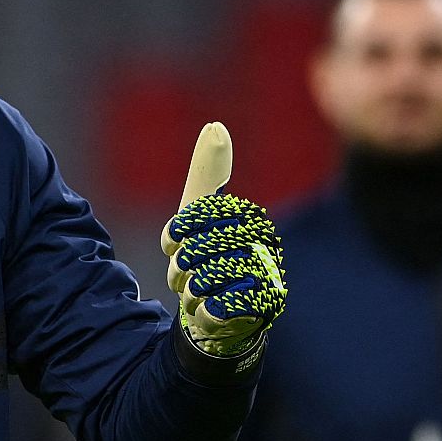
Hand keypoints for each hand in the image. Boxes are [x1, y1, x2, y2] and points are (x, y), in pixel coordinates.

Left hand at [162, 123, 285, 356]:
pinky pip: (215, 306)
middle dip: (179, 268)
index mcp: (249, 219)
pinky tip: (208, 310)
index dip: (176, 235)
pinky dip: (202, 310)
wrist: (221, 313)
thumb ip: (207, 173)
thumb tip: (216, 126)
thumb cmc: (211, 258)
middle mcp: (264, 245)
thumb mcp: (201, 215)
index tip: (175, 244)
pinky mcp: (262, 310)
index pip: (194, 218)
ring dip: (188, 291)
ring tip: (198, 292)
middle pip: (194, 251)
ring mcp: (266, 278)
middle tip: (187, 275)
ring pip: (201, 280)